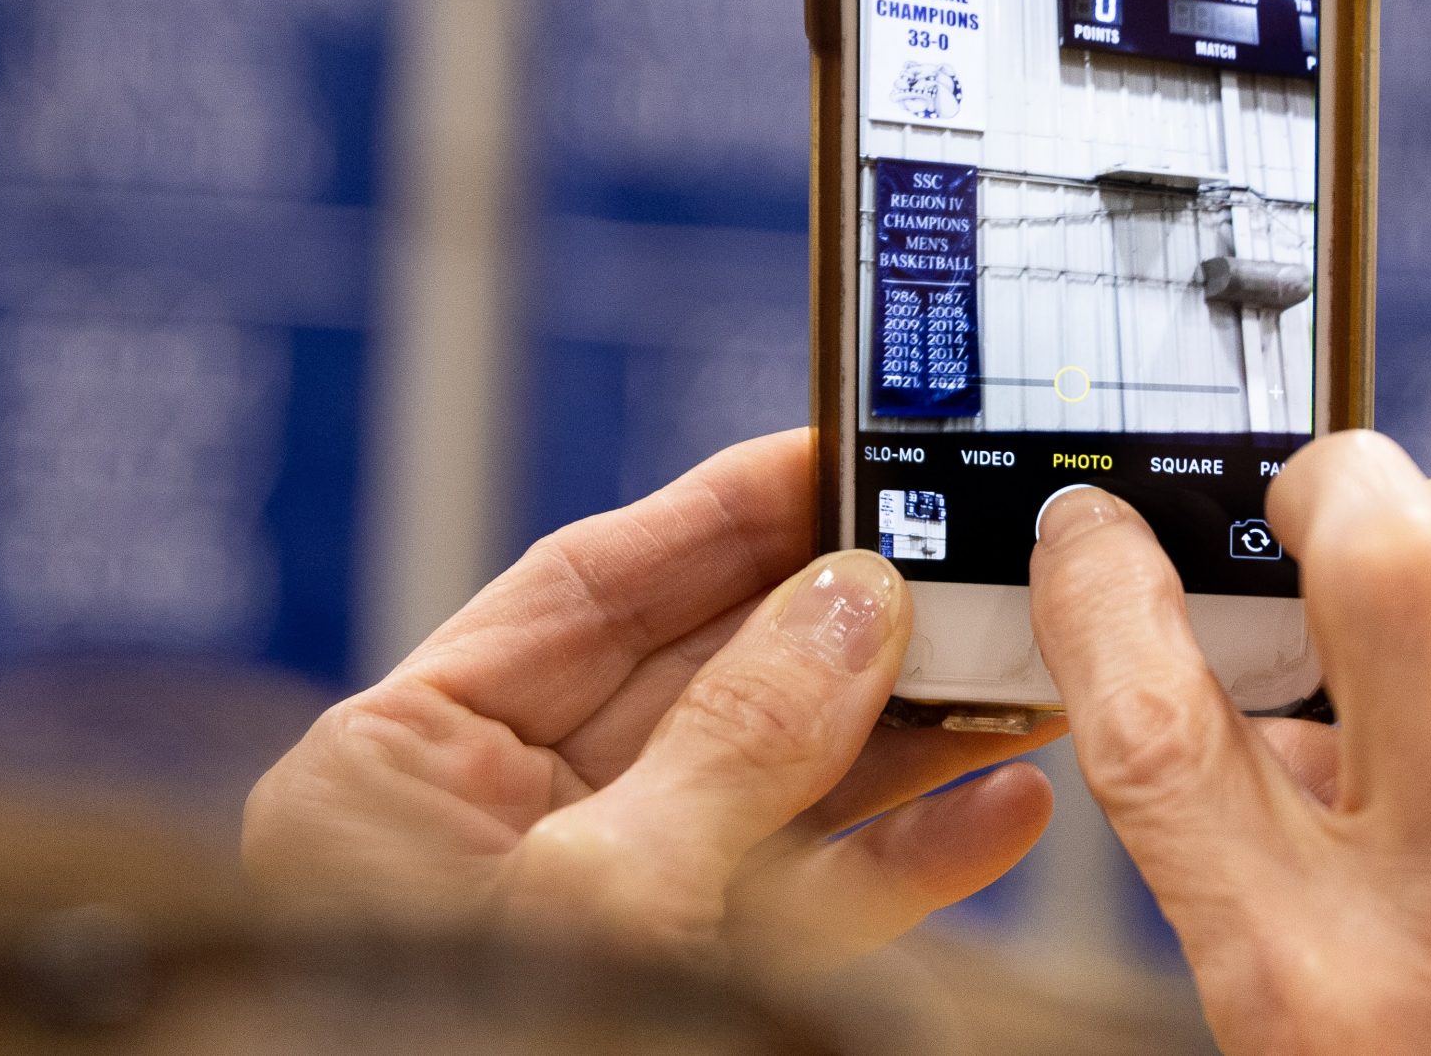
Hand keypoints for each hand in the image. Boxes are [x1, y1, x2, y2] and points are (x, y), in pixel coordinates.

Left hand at [244, 429, 1061, 964]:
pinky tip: (1004, 810)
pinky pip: (812, 897)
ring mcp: (609, 904)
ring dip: (909, 733)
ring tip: (1026, 669)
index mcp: (403, 772)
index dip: (722, 512)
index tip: (840, 450)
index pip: (586, 589)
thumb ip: (734, 746)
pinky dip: (910, 858)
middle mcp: (505, 826)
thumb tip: (848, 602)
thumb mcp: (602, 903)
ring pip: (781, 781)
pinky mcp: (695, 981)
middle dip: (848, 623)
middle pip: (708, 673)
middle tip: (968, 559)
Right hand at [1029, 431, 1430, 1055]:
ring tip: (1407, 561)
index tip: (1093, 542)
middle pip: (1392, 576)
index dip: (1103, 597)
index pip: (1169, 730)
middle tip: (1295, 503)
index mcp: (1319, 990)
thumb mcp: (1289, 1041)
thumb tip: (1242, 684)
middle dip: (1326, 485)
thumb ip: (1247, 868)